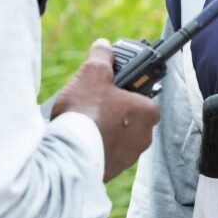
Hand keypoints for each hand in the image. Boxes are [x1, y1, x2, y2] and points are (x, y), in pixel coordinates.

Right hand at [49, 39, 159, 181]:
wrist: (70, 153)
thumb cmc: (87, 112)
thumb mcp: (93, 73)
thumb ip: (101, 57)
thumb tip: (103, 46)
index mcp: (148, 112)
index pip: (143, 96)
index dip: (125, 88)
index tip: (110, 86)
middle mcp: (144, 137)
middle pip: (129, 117)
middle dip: (112, 109)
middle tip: (92, 101)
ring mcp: (128, 157)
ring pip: (117, 136)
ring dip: (103, 128)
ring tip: (81, 119)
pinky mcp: (111, 171)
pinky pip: (104, 153)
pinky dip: (94, 145)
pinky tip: (78, 137)